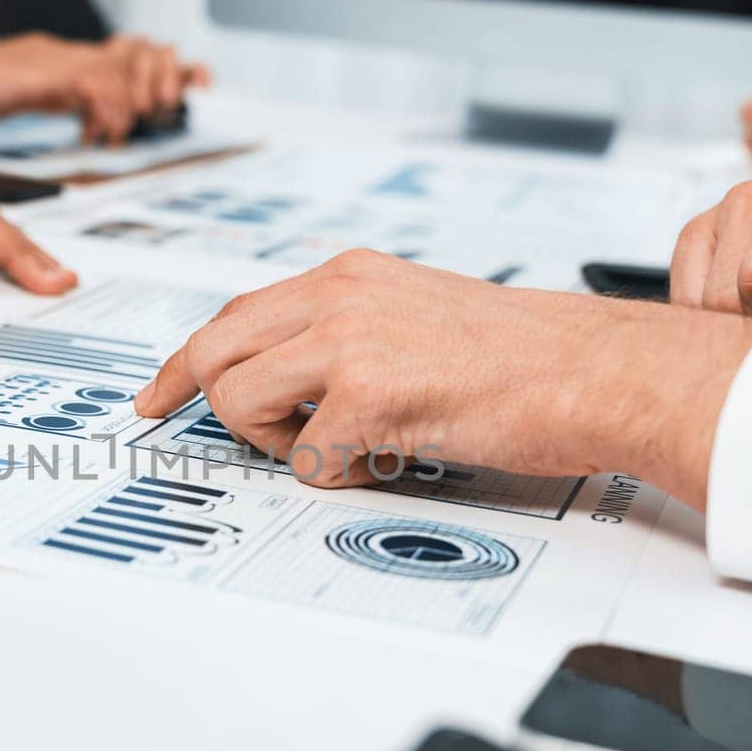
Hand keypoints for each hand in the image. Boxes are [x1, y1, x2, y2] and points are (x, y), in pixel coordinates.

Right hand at [0, 32, 211, 144]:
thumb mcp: (34, 93)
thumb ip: (68, 97)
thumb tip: (97, 115)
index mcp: (70, 56)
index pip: (134, 50)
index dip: (172, 65)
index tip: (199, 82)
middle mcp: (69, 50)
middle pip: (139, 52)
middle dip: (158, 85)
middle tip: (148, 119)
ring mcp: (55, 57)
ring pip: (119, 69)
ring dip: (127, 107)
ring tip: (111, 135)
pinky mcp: (39, 70)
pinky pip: (91, 82)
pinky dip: (103, 110)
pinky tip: (91, 134)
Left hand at [134, 250, 751, 509]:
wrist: (594, 371)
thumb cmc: (522, 357)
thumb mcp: (416, 313)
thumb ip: (348, 330)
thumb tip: (288, 378)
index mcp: (348, 274)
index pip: (234, 313)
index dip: (186, 362)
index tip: (157, 396)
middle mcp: (339, 295)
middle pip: (215, 352)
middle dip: (218, 409)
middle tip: (259, 443)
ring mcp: (350, 341)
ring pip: (239, 403)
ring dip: (280, 444)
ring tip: (347, 446)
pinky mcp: (371, 396)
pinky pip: (305, 459)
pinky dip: (339, 477)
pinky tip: (389, 461)